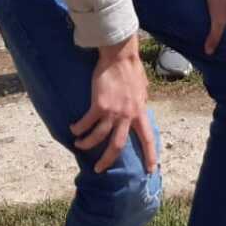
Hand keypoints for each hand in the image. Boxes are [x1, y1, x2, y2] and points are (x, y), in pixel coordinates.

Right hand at [72, 35, 156, 173]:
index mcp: (140, 112)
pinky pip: (86, 123)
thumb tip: (141, 104)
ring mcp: (113, 111)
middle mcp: (127, 115)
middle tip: (99, 169)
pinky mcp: (99, 105)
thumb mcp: (142, 88)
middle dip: (107, 160)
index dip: (150, 155)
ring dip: (87, 144)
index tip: (151, 170)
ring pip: (98, 137)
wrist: (120, 56)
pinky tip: (74, 129)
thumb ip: (140, 100)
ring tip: (79, 145)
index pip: (147, 138)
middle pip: (117, 145)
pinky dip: (79, 129)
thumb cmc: (131, 69)